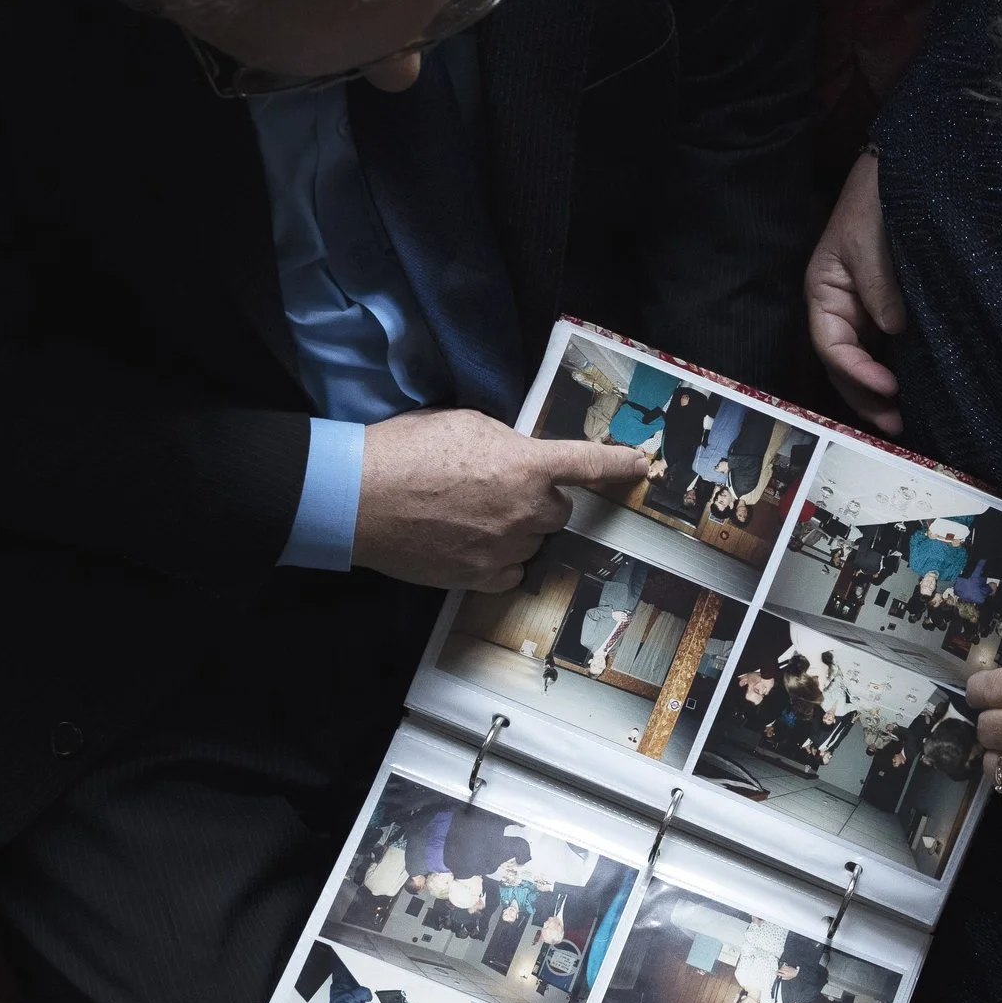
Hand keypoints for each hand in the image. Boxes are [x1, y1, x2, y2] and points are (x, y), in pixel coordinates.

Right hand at [355, 408, 647, 590]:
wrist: (359, 499)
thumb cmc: (406, 451)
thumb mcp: (464, 424)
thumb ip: (506, 442)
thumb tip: (520, 456)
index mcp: (525, 465)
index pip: (589, 463)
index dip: (619, 465)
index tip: (642, 467)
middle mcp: (525, 511)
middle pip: (559, 510)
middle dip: (539, 499)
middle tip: (498, 489)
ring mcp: (506, 549)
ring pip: (534, 541)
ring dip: (516, 528)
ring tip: (469, 514)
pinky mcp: (482, 578)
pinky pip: (512, 571)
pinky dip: (500, 559)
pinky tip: (469, 542)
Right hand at [805, 152, 907, 435]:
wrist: (903, 172)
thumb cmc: (875, 202)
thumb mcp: (870, 245)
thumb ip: (880, 290)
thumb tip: (894, 333)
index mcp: (824, 294)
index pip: (832, 347)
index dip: (858, 373)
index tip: (890, 388)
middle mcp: (840, 310)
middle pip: (845, 367)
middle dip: (867, 398)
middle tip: (898, 425)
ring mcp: (864, 313)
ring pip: (865, 364)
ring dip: (881, 393)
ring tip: (906, 419)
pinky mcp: (889, 311)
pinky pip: (887, 350)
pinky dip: (898, 372)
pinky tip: (916, 390)